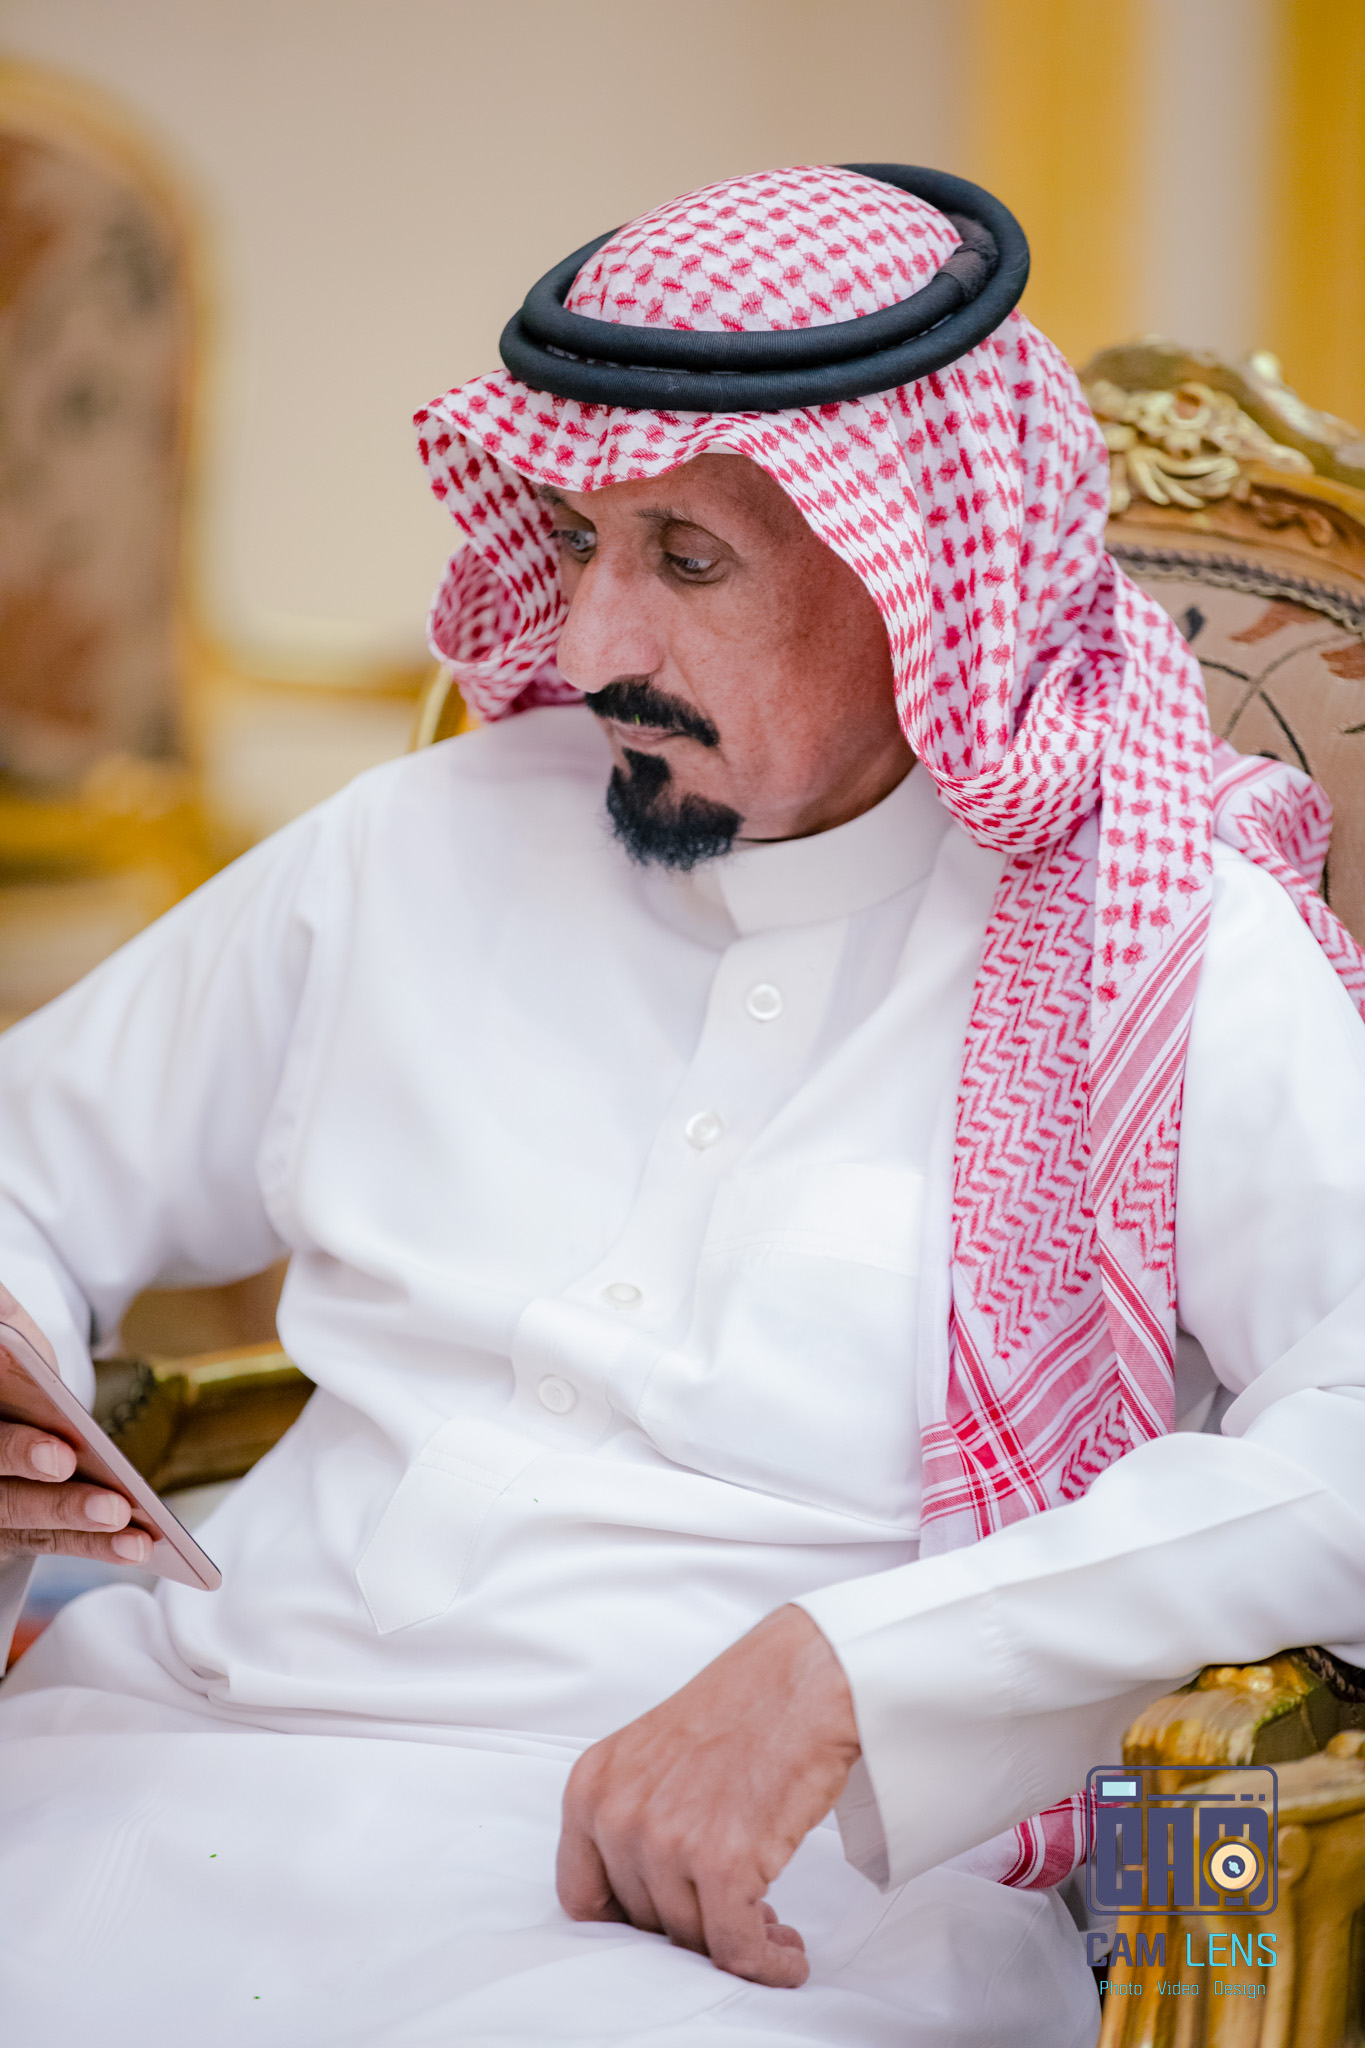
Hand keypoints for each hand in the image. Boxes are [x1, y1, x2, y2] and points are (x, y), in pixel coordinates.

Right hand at [0, 1296, 148, 1566]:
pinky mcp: (10, 1531)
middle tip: (88, 1483)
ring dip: (77, 1522)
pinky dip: (94, 1545)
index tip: (60, 1453)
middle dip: (43, 1485)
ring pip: (23, 1519)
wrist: (10, 1396)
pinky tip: (139, 1546)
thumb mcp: (6, 1332)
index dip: (16, 1450)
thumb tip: (6, 1317)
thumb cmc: (10, 1362)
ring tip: (129, 1522)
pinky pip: (50, 1540)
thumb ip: (4, 1319)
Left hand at [556, 1603, 859, 1988]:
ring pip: (693, 1940)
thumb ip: (633, 1821)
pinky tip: (788, 1956)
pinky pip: (736, 1949)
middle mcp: (617, 1816)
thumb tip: (652, 1902)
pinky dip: (766, 1965)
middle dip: (694, 1928)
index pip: (582, 1899)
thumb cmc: (742, 1709)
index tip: (664, 1932)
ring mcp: (666, 1841)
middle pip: (644, 1924)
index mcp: (590, 1788)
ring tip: (772, 1925)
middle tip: (737, 1917)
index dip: (627, 1928)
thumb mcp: (651, 1757)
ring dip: (737, 1944)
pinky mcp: (722, 1864)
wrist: (803, 1679)